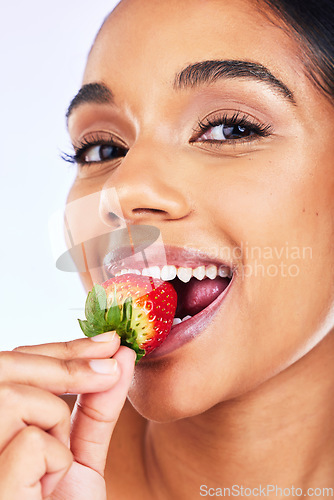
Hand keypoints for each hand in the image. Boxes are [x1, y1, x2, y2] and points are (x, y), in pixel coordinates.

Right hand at [0, 332, 135, 498]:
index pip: (16, 364)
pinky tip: (43, 489)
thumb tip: (117, 354)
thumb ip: (93, 405)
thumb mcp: (77, 452)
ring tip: (53, 465)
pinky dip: (53, 461)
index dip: (64, 347)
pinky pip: (31, 442)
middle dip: (68, 362)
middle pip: (9, 367)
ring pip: (19, 399)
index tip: (109, 339)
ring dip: (55, 425)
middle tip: (113, 363)